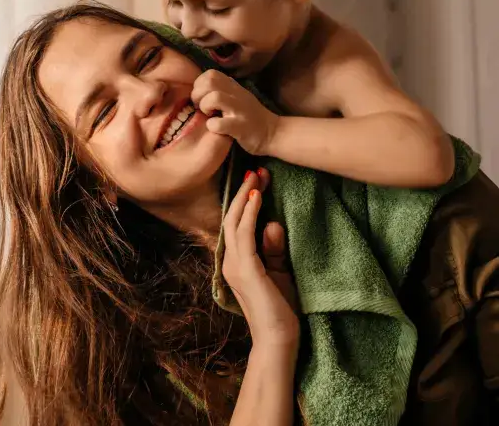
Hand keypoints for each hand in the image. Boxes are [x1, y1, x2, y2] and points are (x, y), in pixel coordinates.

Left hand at [191, 69, 278, 154]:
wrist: (273, 133)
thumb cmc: (252, 116)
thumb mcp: (239, 96)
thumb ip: (224, 88)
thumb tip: (204, 83)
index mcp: (234, 87)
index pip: (210, 74)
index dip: (199, 84)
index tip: (201, 97)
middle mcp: (236, 94)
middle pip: (209, 81)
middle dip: (197, 94)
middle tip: (200, 107)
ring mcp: (239, 110)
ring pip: (214, 97)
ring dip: (205, 106)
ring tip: (209, 115)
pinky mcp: (240, 127)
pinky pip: (218, 123)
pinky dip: (212, 126)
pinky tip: (216, 128)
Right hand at [222, 168, 299, 347]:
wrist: (278, 339)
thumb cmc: (281, 309)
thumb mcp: (279, 272)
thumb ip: (273, 249)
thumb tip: (271, 223)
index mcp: (236, 262)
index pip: (237, 224)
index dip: (244, 201)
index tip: (257, 181)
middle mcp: (229, 261)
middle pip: (232, 217)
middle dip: (244, 192)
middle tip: (256, 170)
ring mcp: (234, 264)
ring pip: (234, 221)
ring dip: (245, 196)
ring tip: (256, 176)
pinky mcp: (245, 268)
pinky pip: (244, 233)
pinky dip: (249, 213)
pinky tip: (256, 198)